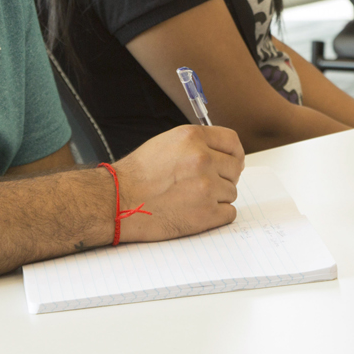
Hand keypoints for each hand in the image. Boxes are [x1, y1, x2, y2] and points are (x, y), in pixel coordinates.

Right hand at [113, 125, 243, 242]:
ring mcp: (206, 187)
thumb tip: (222, 153)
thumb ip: (197, 144)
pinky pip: (229, 213)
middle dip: (223, 177)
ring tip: (191, 198)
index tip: (233, 162)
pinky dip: (217, 215)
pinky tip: (197, 212)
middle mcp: (202, 159)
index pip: (232, 142)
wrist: (118, 201)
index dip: (234, 154)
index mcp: (192, 138)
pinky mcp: (206, 214)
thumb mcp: (167, 143)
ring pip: (231, 192)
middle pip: (235, 169)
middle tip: (204, 184)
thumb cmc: (138, 175)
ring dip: (217, 197)